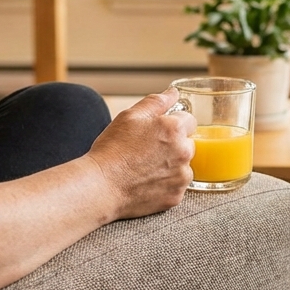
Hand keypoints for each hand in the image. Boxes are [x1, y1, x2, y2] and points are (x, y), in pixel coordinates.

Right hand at [85, 89, 196, 218]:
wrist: (100, 186)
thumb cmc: (112, 149)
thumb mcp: (130, 116)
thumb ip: (157, 102)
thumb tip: (174, 93)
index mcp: (175, 129)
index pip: (189, 121)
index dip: (172, 125)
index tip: (157, 134)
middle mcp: (184, 152)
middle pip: (188, 144)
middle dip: (174, 146)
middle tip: (147, 152)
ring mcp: (182, 177)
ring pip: (184, 167)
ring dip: (171, 166)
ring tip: (145, 169)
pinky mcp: (176, 196)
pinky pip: (176, 186)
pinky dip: (165, 185)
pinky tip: (146, 183)